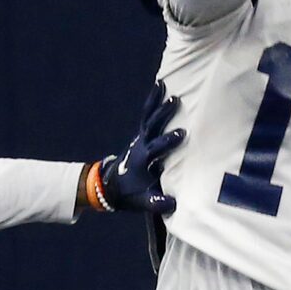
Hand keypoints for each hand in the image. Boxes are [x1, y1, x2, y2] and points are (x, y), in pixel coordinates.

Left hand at [85, 82, 183, 216]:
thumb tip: (173, 204)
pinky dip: (153, 101)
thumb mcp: (142, 202)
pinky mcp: (141, 135)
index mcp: (143, 161)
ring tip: (163, 85)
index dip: (167, 141)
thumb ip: (156, 203)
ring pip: (148, 116)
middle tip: (176, 100)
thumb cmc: (129, 195)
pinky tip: (160, 86)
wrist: (109, 187)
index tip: (181, 134)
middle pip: (152, 126)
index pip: (156, 148)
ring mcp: (140, 138)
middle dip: (163, 114)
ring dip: (156, 102)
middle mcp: (141, 146)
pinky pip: (147, 114)